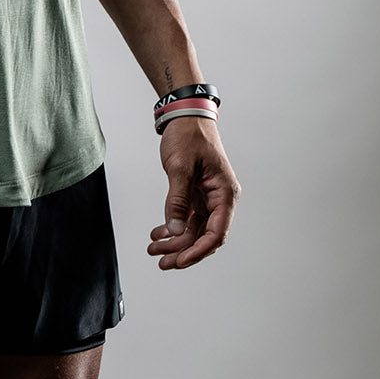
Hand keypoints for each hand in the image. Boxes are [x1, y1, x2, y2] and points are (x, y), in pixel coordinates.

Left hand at [147, 118, 240, 270]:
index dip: (198, 250)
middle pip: (204, 235)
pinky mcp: (197, 194)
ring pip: (194, 229)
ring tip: (154, 249)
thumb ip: (177, 200)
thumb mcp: (180, 167)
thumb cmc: (188, 136)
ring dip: (175, 241)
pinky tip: (158, 234)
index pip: (216, 233)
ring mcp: (208, 198)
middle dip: (183, 250)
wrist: (184, 116)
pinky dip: (172, 227)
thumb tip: (175, 229)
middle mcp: (220, 199)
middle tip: (162, 261)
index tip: (180, 261)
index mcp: (225, 193)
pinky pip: (187, 218)